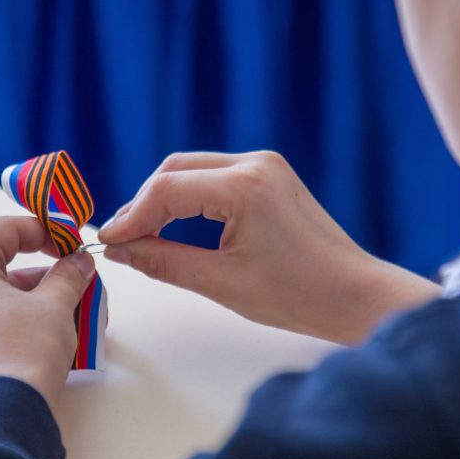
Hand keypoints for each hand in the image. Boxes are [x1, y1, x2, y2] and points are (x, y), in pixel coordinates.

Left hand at [0, 216, 95, 406]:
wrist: (3, 417)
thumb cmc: (24, 351)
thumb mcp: (56, 305)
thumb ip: (69, 275)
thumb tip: (79, 262)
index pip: (2, 231)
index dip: (42, 229)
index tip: (70, 241)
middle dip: (42, 274)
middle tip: (76, 281)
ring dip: (33, 301)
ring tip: (71, 313)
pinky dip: (16, 324)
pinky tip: (47, 337)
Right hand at [98, 151, 440, 343]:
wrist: (353, 294)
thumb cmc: (297, 295)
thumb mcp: (221, 283)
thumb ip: (163, 262)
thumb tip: (119, 251)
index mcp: (245, 187)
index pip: (166, 190)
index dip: (130, 217)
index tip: (106, 243)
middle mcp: (254, 164)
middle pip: (174, 170)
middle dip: (142, 204)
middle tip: (118, 241)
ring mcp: (265, 165)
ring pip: (192, 169)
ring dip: (163, 199)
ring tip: (140, 236)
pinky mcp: (270, 175)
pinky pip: (214, 176)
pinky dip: (188, 196)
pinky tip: (172, 224)